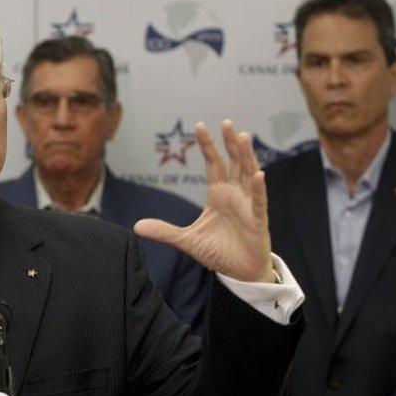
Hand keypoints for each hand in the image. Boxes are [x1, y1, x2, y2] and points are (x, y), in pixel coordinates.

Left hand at [135, 120, 273, 282]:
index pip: (213, 164)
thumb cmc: (218, 252)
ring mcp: (248, 205)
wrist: (240, 272)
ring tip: (243, 137)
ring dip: (246, 156)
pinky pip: (260, 201)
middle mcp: (234, 195)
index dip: (208, 146)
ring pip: (249, 175)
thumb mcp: (186, 240)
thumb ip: (164, 231)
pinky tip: (258, 174)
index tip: (200, 126)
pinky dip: (259, 188)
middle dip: (230, 143)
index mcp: (218, 195)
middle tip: (227, 123)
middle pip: (233, 163)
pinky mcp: (258, 220)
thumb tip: (136, 227)